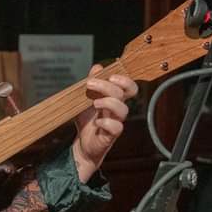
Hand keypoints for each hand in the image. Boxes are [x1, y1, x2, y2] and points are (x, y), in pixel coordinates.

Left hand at [71, 64, 137, 181]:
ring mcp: (116, 122)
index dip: (124, 80)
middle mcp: (118, 110)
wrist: (82, 144)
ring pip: (123, 110)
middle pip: (123, 94)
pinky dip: (106, 123)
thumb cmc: (87, 121)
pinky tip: (96, 123)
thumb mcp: (85, 99)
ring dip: (108, 103)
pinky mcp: (111, 135)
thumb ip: (92, 83)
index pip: (129, 87)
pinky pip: (116, 127)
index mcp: (115, 99)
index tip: (109, 76)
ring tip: (94, 104)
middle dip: (107, 86)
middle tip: (91, 84)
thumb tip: (98, 67)